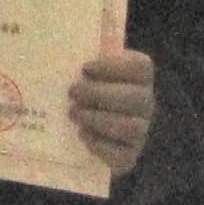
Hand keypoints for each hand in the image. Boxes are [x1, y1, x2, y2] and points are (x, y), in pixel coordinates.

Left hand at [68, 49, 156, 177]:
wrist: (76, 133)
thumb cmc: (78, 91)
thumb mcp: (79, 71)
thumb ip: (78, 60)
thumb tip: (59, 47)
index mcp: (138, 77)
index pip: (141, 67)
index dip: (115, 66)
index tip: (85, 68)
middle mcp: (144, 104)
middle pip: (137, 97)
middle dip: (100, 94)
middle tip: (72, 92)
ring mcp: (140, 132)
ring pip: (131, 127)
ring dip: (98, 119)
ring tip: (73, 113)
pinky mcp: (128, 156)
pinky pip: (121, 154)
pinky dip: (99, 144)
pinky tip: (81, 134)